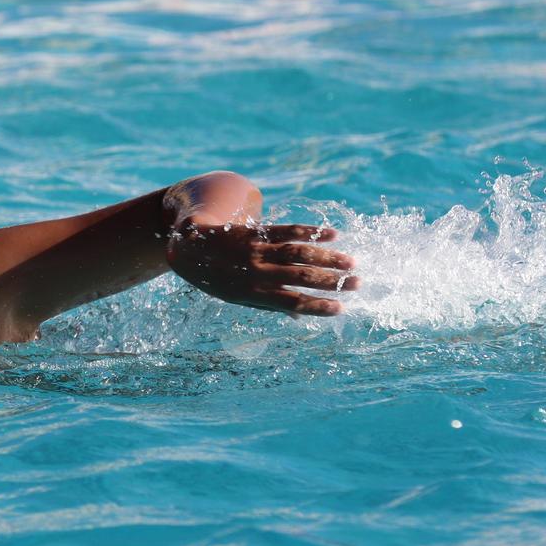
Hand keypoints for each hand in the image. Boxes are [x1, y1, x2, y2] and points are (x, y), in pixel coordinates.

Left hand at [165, 219, 358, 315]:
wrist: (187, 248)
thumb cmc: (217, 277)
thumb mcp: (238, 297)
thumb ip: (269, 303)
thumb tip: (301, 314)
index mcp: (253, 293)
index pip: (292, 302)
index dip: (318, 305)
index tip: (342, 308)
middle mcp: (256, 272)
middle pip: (301, 277)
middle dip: (332, 282)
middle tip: (358, 284)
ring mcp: (256, 250)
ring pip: (298, 253)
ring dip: (328, 257)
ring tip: (351, 263)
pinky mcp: (255, 231)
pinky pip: (286, 230)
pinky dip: (311, 231)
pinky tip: (333, 234)